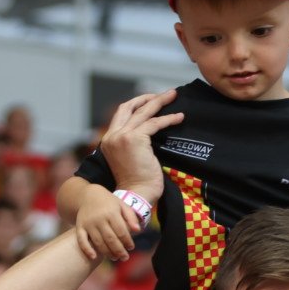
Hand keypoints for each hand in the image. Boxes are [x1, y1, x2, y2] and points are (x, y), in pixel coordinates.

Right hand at [74, 185, 137, 261]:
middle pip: (110, 239)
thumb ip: (131, 217)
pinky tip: (93, 257)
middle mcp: (99, 218)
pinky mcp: (80, 227)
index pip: (121, 231)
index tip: (131, 247)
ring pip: (98, 242)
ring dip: (107, 253)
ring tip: (115, 258)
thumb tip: (138, 230)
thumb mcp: (122, 205)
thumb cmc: (109, 203)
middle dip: (119, 250)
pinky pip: (82, 240)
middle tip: (125, 258)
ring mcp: (88, 223)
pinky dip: (87, 249)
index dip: (127, 241)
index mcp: (111, 212)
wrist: (88, 195)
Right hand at [98, 90, 183, 204]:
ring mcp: (122, 136)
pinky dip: (168, 118)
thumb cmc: (137, 183)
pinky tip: (179, 117)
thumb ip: (133, 143)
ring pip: (143, 111)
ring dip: (160, 101)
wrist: (136, 195)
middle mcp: (112, 136)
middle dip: (147, 98)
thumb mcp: (130, 159)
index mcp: (108, 140)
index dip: (136, 105)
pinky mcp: (135, 139)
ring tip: (174, 96)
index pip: (121, 114)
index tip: (151, 102)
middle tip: (164, 94)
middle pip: (129, 107)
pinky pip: (154, 123)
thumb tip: (149, 131)